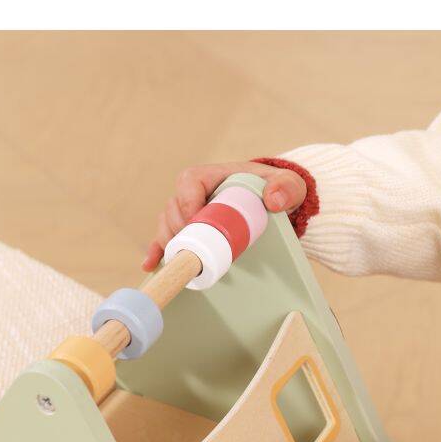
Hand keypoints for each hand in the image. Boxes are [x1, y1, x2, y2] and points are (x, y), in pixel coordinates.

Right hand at [142, 161, 306, 270]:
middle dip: (177, 228)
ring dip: (167, 240)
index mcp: (213, 175)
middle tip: (191, 247)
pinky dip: (158, 251)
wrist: (276, 207)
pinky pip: (168, 238)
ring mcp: (191, 213)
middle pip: (174, 206)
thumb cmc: (279, 191)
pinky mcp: (191, 231)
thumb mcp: (288, 185)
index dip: (187, 201)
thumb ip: (287, 186)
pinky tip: (151, 265)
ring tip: (177, 258)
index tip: (195, 220)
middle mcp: (196, 193)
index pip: (189, 181)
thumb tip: (273, 200)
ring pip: (167, 223)